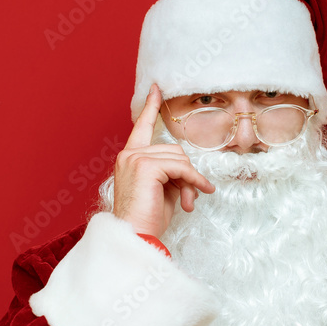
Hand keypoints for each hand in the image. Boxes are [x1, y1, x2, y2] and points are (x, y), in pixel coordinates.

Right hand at [112, 83, 214, 237]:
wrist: (135, 236)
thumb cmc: (146, 219)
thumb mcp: (160, 190)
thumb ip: (170, 173)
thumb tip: (190, 171)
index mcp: (129, 158)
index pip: (141, 126)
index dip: (151, 107)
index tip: (157, 89)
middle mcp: (129, 155)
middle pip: (174, 149)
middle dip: (187, 174)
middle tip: (189, 198)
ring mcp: (136, 159)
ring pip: (180, 158)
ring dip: (190, 181)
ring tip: (188, 202)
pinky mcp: (146, 167)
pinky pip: (181, 168)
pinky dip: (194, 181)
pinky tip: (197, 195)